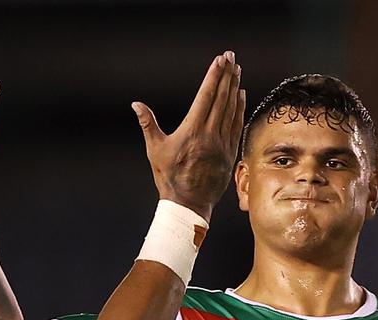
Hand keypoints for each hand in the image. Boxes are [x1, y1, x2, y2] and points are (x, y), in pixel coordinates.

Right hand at [132, 51, 244, 221]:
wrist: (188, 203)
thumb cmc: (168, 177)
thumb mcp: (154, 150)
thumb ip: (148, 124)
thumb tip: (136, 105)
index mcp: (192, 131)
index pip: (206, 96)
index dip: (214, 76)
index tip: (219, 61)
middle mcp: (210, 134)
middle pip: (222, 98)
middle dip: (227, 75)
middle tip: (230, 57)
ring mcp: (222, 143)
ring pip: (231, 109)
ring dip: (235, 88)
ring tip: (237, 71)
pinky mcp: (230, 152)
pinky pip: (237, 124)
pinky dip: (240, 108)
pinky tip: (241, 95)